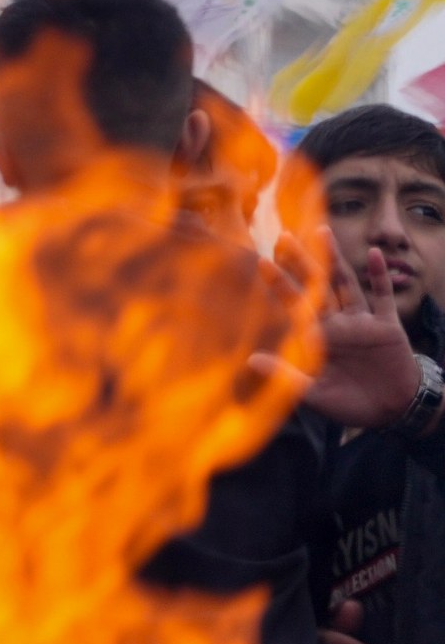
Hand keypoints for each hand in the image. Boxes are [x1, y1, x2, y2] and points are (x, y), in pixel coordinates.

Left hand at [258, 241, 421, 430]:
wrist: (393, 412)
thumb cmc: (351, 403)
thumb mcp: (316, 395)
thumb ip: (286, 376)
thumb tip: (251, 360)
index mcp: (318, 338)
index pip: (295, 305)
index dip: (280, 284)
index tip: (262, 261)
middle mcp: (337, 323)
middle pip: (316, 286)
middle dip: (301, 262)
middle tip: (283, 236)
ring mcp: (362, 322)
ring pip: (346, 284)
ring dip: (335, 260)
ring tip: (322, 232)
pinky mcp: (387, 327)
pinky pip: (382, 297)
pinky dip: (379, 276)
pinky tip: (374, 254)